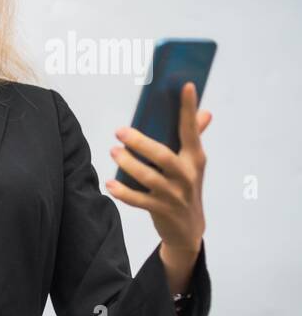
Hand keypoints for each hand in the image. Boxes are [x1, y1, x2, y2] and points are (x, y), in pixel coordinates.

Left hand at [105, 81, 210, 255]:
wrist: (189, 229)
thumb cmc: (185, 187)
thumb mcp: (193, 164)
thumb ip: (195, 138)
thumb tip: (205, 112)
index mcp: (195, 158)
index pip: (191, 129)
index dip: (188, 108)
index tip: (186, 86)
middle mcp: (186, 175)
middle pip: (163, 156)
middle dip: (140, 142)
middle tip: (119, 131)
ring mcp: (174, 194)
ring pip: (148, 177)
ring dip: (128, 164)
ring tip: (113, 152)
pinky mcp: (161, 210)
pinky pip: (138, 200)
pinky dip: (123, 192)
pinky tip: (109, 184)